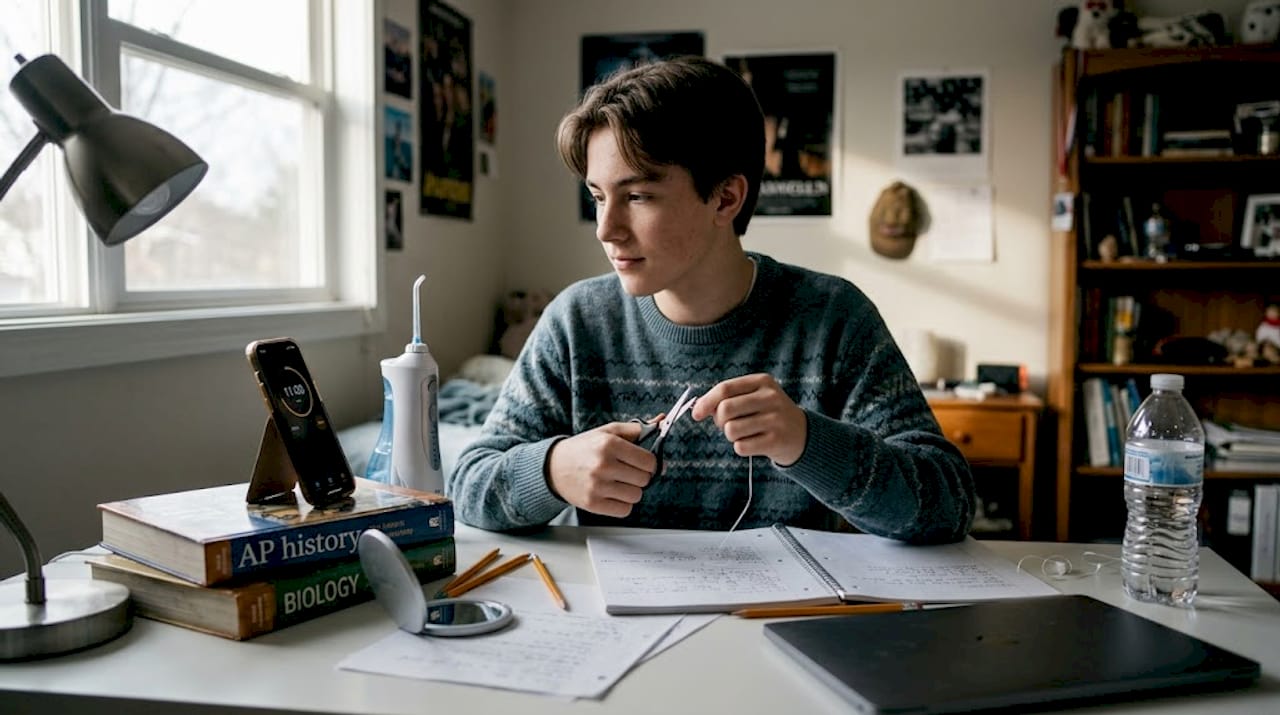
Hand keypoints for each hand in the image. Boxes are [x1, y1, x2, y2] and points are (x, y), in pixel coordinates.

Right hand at [546, 422, 656, 517]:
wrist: (553, 467)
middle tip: (627, 472)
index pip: (649, 461)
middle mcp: (604, 465)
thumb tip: (662, 423)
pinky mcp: (593, 503)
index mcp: (609, 444)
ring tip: (618, 483)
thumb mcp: (608, 432)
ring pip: (636, 496)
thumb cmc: (584, 448)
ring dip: (631, 491)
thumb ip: (636, 428)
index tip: (642, 463)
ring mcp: (597, 486)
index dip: (650, 463)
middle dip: (640, 476)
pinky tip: (612, 494)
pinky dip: (622, 504)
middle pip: (644, 479)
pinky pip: (624, 510)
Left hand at [691, 373, 806, 465]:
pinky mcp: (776, 441)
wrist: (802, 434)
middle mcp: (771, 398)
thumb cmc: (768, 414)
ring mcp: (775, 419)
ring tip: (745, 433)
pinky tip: (755, 443)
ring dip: (731, 436)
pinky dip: (741, 447)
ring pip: (731, 430)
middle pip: (725, 410)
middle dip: (719, 421)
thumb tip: (698, 409)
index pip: (725, 389)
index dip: (706, 402)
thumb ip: (728, 398)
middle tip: (728, 425)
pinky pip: (741, 447)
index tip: (696, 414)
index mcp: (763, 381)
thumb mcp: (754, 397)